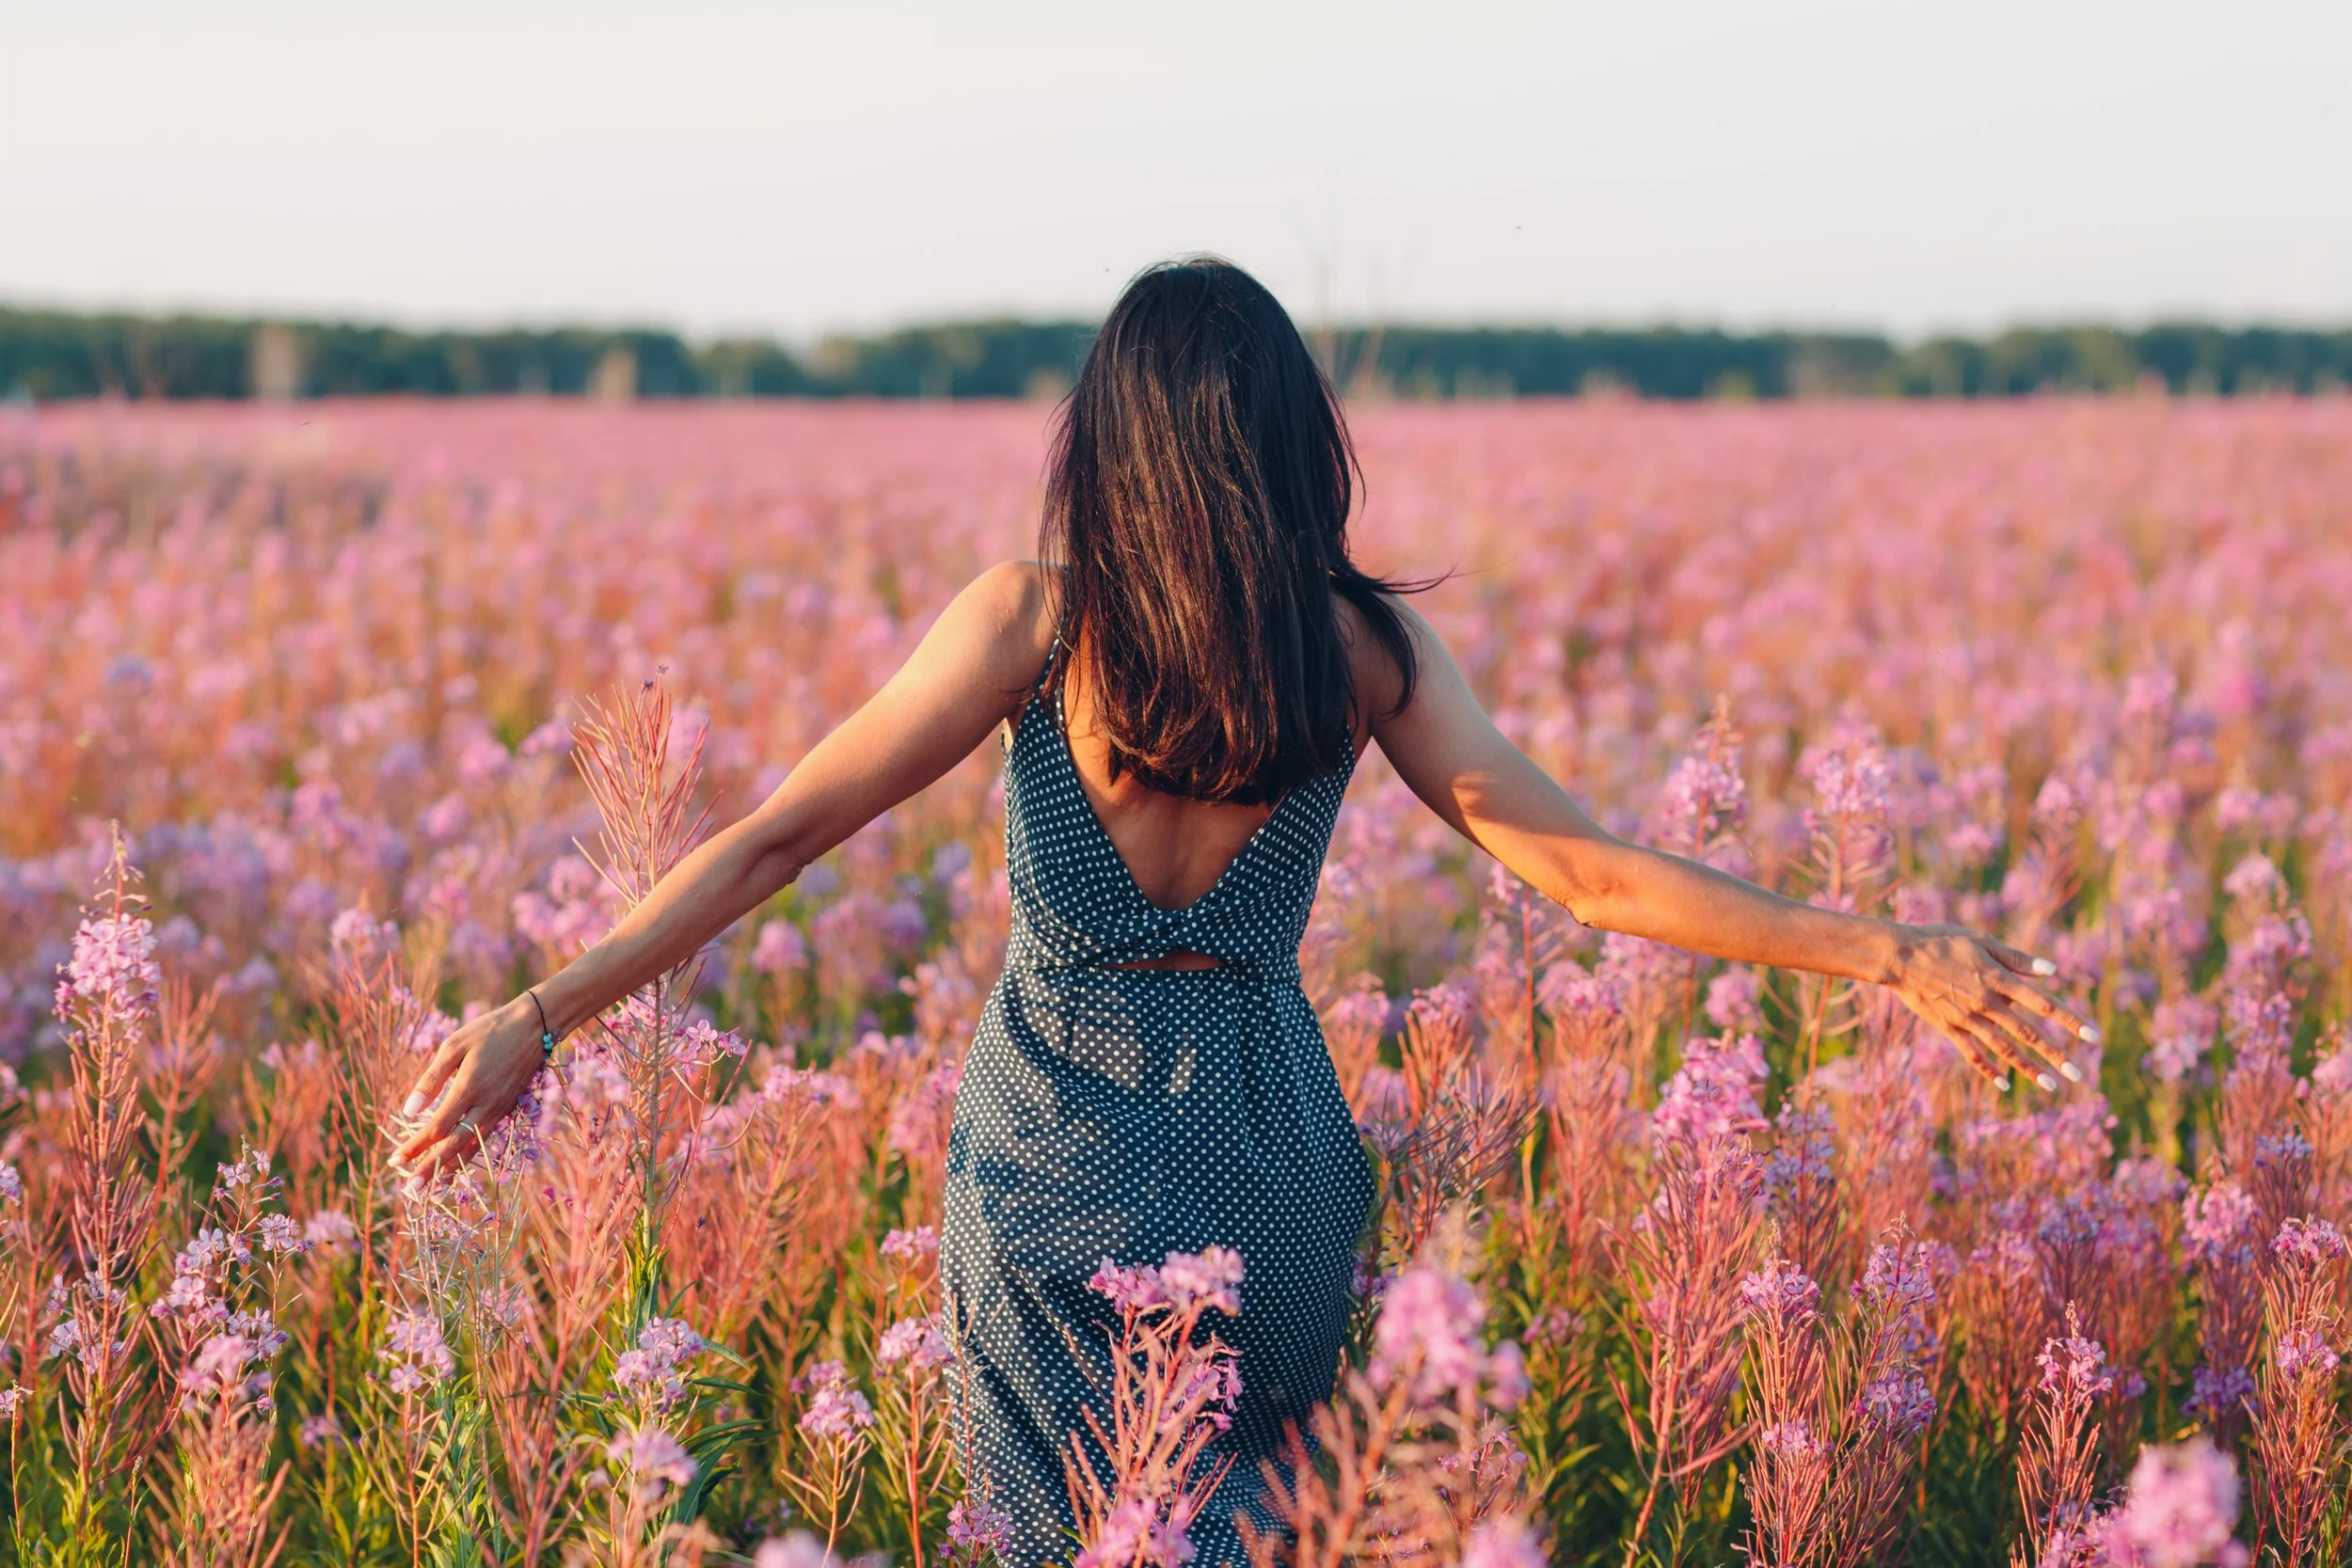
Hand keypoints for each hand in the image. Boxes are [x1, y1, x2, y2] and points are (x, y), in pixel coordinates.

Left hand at [393, 994, 548, 1177]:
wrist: (536, 1026)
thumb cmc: (489, 1031)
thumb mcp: (454, 1045)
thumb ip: (431, 1079)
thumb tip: (409, 1111)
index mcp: (469, 1087)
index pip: (436, 1128)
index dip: (414, 1147)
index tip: (394, 1160)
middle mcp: (486, 1105)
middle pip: (454, 1145)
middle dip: (429, 1168)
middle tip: (409, 1190)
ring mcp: (499, 1110)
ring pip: (472, 1147)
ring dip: (450, 1168)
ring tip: (431, 1186)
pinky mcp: (507, 1109)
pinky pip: (484, 1139)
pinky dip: (469, 1155)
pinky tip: (457, 1164)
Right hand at [1880, 923, 2099, 1091]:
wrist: (1898, 956)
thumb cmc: (1941, 941)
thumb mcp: (1981, 941)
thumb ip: (2017, 959)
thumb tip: (2052, 971)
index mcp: (1998, 979)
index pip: (2043, 1003)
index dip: (2070, 1020)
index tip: (2093, 1036)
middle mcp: (1987, 1003)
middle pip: (2028, 1033)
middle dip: (2056, 1055)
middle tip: (2079, 1076)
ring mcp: (1967, 1019)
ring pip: (2004, 1048)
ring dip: (2029, 1068)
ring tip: (2051, 1086)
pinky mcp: (1949, 1028)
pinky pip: (1972, 1053)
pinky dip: (1988, 1069)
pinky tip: (2005, 1084)